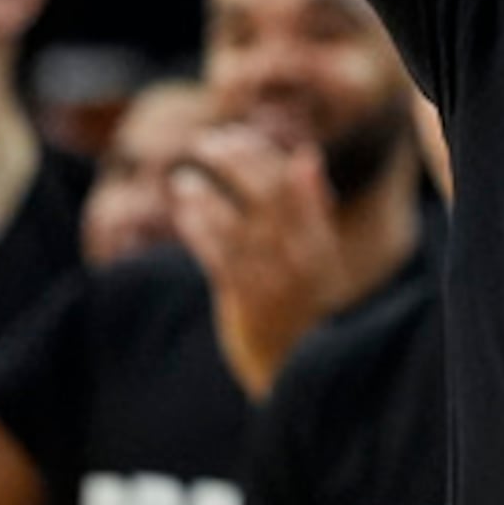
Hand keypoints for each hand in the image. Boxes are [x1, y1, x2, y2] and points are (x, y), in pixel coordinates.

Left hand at [172, 123, 354, 394]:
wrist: (297, 370)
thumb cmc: (305, 304)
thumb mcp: (317, 256)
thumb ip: (309, 209)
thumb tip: (305, 156)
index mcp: (320, 242)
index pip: (291, 182)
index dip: (263, 153)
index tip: (238, 135)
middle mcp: (298, 257)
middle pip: (264, 193)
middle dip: (235, 160)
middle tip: (207, 142)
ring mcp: (271, 279)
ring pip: (234, 222)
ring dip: (205, 194)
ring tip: (183, 180)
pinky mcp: (243, 301)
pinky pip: (216, 255)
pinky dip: (199, 227)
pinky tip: (184, 210)